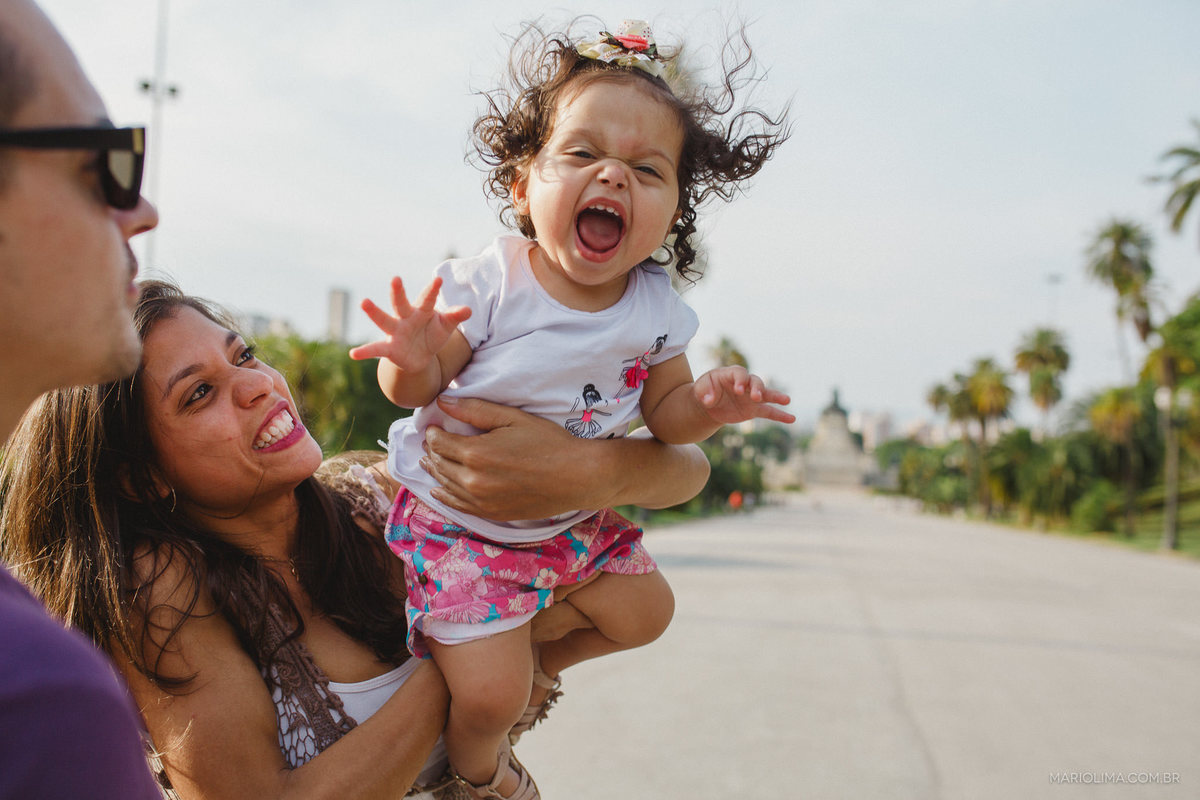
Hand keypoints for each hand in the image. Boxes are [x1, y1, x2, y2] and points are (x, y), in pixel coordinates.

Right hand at [348, 276, 470, 369]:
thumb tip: (468, 310)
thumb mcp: (445, 326)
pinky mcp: (389, 348)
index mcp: (421, 310)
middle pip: (401, 303)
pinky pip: (375, 349)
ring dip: (374, 312)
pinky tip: (353, 354)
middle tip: (396, 278)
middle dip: (398, 291)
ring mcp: (395, 332)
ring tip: (364, 302)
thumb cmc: (432, 334)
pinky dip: (364, 352)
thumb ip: (454, 317)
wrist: (420, 356)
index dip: (433, 290)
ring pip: (383, 320)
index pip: (428, 299)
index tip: (439, 280)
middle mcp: (405, 317)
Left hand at [420, 397, 605, 520]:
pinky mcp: (491, 514)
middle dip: (431, 451)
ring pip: (445, 485)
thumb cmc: (548, 443)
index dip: (432, 432)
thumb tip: (443, 402)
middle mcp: (472, 481)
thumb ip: (475, 410)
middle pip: (439, 464)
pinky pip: (458, 506)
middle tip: (429, 441)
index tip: (435, 425)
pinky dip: (444, 496)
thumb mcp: (512, 418)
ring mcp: (481, 501)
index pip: (438, 442)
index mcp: (475, 453)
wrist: (576, 477)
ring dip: (434, 471)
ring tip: (428, 461)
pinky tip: (438, 490)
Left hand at [693, 366, 795, 425]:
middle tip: (756, 396)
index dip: (741, 380)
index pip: (740, 374)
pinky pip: (769, 412)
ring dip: (775, 397)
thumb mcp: (700, 389)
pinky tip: (791, 419)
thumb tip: (709, 401)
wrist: (707, 405)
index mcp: (731, 374)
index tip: (739, 390)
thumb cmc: (704, 391)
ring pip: (766, 394)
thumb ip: (704, 392)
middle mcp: (745, 383)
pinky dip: (780, 415)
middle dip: (757, 388)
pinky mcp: (754, 409)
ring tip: (786, 400)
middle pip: (755, 382)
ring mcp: (751, 396)